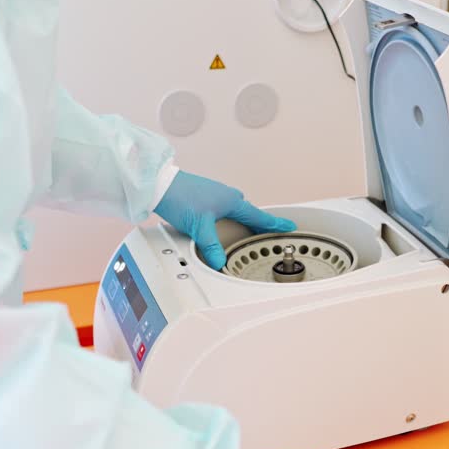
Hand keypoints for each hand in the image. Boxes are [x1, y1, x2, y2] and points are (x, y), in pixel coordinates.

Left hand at [154, 171, 295, 269]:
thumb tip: (220, 263)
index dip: (274, 223)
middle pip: (248, 213)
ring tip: (245, 234)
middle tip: (267, 234)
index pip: (259, 216)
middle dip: (258, 223)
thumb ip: (211, 247)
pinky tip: (220, 226)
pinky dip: (228, 219)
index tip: (289, 226)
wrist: (160, 185)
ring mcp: (215, 195)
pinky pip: (224, 210)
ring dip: (241, 221)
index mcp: (232, 201)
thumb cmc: (180, 198)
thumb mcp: (199, 227)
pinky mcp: (205, 197)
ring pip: (235, 211)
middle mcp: (226, 195)